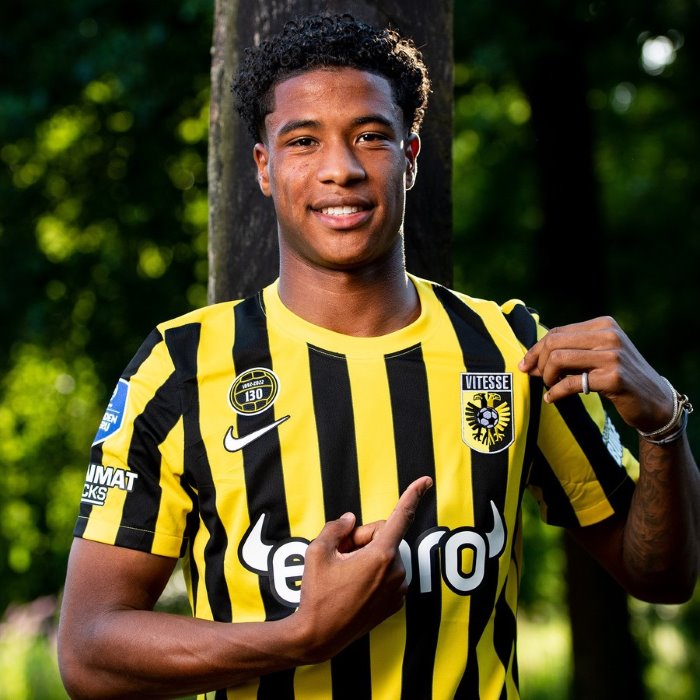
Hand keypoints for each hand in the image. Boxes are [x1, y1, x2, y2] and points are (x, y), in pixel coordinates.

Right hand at [294, 476, 432, 662]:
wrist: (318, 637)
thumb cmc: (317, 594)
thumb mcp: (317, 551)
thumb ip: (337, 527)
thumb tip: (351, 521)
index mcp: (380, 556)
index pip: (400, 517)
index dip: (413, 495)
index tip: (426, 481)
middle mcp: (396, 572)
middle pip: (383, 535)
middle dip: (361, 539)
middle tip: (340, 556)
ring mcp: (398, 589)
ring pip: (384, 555)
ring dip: (366, 557)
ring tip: (344, 575)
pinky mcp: (395, 602)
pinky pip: (386, 573)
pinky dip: (372, 573)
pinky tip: (353, 587)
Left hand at [518, 316, 672, 432]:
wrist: (656, 402)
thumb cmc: (619, 378)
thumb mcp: (596, 357)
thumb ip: (568, 354)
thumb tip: (530, 362)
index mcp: (604, 324)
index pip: (558, 332)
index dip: (536, 349)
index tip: (526, 364)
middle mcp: (609, 335)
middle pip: (554, 343)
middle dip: (538, 362)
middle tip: (536, 377)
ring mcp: (613, 356)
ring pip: (559, 359)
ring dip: (547, 376)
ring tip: (550, 386)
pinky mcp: (613, 378)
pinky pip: (571, 383)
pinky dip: (555, 392)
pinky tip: (551, 398)